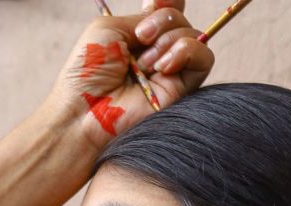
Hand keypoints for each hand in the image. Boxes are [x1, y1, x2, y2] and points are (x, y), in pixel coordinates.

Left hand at [46, 0, 213, 149]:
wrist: (86, 110)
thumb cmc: (87, 72)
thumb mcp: (109, 28)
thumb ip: (142, 17)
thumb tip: (166, 9)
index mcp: (138, 37)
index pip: (167, 10)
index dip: (166, 3)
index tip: (154, 3)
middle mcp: (157, 52)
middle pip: (181, 20)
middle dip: (162, 21)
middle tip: (141, 39)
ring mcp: (171, 71)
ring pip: (194, 36)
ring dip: (169, 41)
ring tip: (145, 63)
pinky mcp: (182, 89)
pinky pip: (204, 58)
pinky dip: (186, 52)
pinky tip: (163, 67)